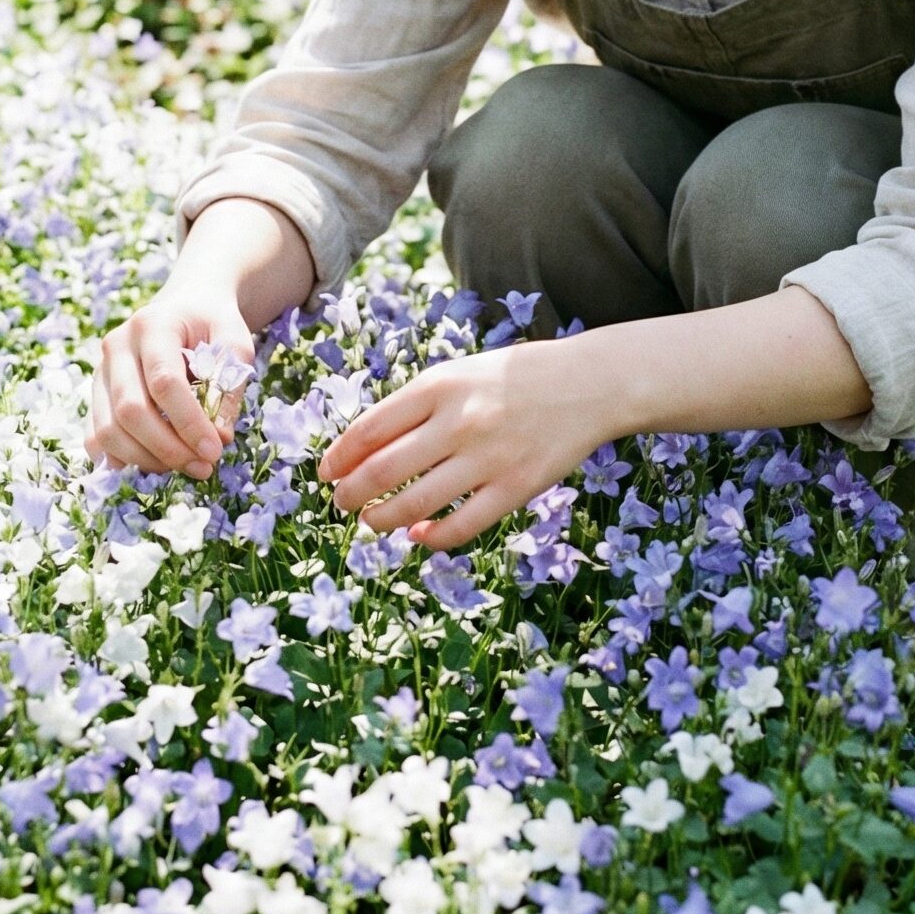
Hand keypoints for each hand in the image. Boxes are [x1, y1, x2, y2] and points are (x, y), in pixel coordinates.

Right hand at [88, 285, 254, 480]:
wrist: (186, 307)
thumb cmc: (212, 325)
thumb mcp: (234, 343)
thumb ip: (229, 385)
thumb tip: (219, 437)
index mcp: (152, 325)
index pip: (164, 382)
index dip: (188, 422)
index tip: (215, 450)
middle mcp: (117, 346)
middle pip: (130, 410)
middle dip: (168, 448)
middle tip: (203, 466)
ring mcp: (100, 370)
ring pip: (108, 430)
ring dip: (147, 460)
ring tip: (185, 465)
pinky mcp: (95, 393)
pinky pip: (95, 437)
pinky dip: (121, 459)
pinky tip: (154, 463)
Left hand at [315, 336, 611, 550]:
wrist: (588, 384)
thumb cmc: (511, 377)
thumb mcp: (457, 374)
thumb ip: (414, 407)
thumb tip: (362, 449)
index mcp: (437, 386)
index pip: (368, 429)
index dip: (338, 456)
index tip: (326, 472)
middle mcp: (458, 422)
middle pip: (381, 471)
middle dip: (350, 493)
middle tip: (341, 502)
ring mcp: (487, 458)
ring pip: (415, 505)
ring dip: (382, 519)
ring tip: (372, 521)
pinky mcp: (515, 488)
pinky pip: (461, 526)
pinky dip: (431, 538)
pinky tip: (418, 536)